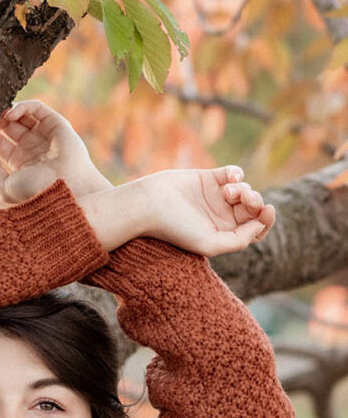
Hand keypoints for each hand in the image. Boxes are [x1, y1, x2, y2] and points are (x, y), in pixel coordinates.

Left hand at [0, 98, 111, 203]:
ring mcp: (44, 135)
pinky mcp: (56, 124)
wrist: (65, 188)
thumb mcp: (4, 186)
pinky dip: (22, 106)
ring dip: (7, 112)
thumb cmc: (36, 192)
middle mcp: (32, 148)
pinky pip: (37, 108)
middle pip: (8, 127)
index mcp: (20, 164)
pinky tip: (10, 114)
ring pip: (22, 115)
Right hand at [138, 166, 275, 255]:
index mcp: (223, 234)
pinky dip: (237, 174)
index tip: (267, 210)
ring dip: (244, 190)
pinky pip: (234, 173)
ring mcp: (216, 197)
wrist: (150, 204)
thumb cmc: (176, 227)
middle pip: (253, 210)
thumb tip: (259, 226)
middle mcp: (221, 217)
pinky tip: (230, 179)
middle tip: (244, 199)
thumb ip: (238, 240)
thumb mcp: (210, 244)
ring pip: (245, 191)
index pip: (255, 230)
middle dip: (255, 202)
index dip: (266, 221)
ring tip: (228, 191)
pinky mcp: (209, 178)